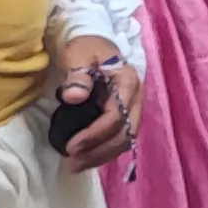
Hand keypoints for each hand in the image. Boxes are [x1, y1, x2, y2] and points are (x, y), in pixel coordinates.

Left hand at [55, 36, 139, 172]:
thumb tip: (74, 96)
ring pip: (126, 140)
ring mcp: (133, 108)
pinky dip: (105, 151)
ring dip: (103, 156)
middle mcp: (136, 98)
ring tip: (77, 165)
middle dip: (99, 152)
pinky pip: (121, 138)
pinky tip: (87, 158)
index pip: (116, 116)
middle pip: (125, 134)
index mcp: (127, 82)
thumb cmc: (85, 47)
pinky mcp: (126, 115)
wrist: (95, 42)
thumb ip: (77, 75)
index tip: (71, 146)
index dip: (95, 134)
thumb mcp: (78, 55)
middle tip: (72, 163)